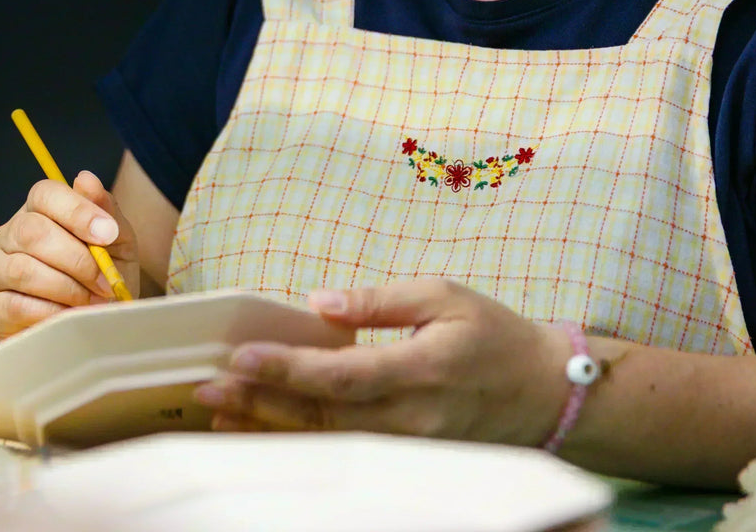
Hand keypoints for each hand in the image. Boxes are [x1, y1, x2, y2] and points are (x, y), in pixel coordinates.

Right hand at [0, 170, 139, 341]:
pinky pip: (16, 305)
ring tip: (91, 301)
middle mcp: (9, 234)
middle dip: (77, 259)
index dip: (78, 211)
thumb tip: (86, 179)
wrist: (91, 324)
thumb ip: (106, 210)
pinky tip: (69, 315)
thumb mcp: (116, 243)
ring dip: (66, 288)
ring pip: (23, 269)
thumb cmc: (101, 279)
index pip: (45, 194)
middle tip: (104, 282)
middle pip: (32, 231)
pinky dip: (51, 312)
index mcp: (39, 210)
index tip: (108, 234)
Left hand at [193, 278, 570, 446]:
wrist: (546, 392)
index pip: (344, 375)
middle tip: (210, 388)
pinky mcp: (409, 461)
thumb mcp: (443, 295)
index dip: (290, 368)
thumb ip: (379, 300)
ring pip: (330, 444)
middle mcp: (414, 421)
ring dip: (272, 429)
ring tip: (221, 414)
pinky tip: (267, 432)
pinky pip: (347, 454)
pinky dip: (302, 444)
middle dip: (263, 403)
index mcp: (424, 370)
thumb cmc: (493, 333)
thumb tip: (318, 303)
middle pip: (325, 418)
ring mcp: (412, 450)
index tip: (242, 355)